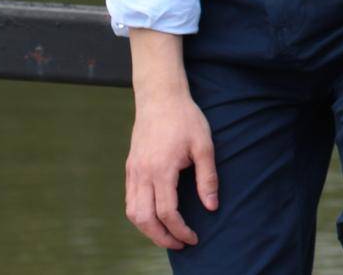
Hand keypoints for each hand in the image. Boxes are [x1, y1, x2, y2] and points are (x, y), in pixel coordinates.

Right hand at [125, 91, 217, 249]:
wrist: (160, 98)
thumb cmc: (186, 119)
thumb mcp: (204, 145)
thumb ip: (208, 177)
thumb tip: (212, 206)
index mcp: (161, 169)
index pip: (167, 212)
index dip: (180, 230)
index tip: (193, 238)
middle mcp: (142, 174)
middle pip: (144, 219)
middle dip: (161, 237)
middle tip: (180, 244)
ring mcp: (133, 171)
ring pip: (132, 212)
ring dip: (147, 230)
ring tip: (167, 236)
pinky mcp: (130, 168)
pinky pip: (130, 200)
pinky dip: (140, 215)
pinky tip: (155, 217)